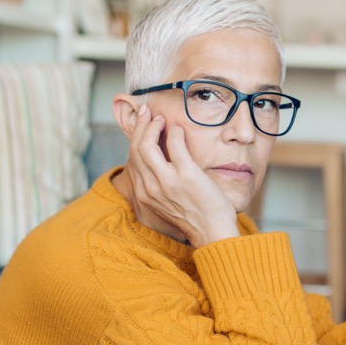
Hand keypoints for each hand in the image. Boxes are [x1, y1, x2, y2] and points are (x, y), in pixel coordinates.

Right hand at [122, 105, 238, 246]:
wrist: (213, 232)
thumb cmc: (195, 215)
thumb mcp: (168, 200)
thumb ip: (160, 182)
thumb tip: (160, 160)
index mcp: (144, 193)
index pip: (132, 158)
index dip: (136, 136)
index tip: (143, 123)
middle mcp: (150, 188)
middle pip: (136, 148)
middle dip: (141, 125)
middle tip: (149, 112)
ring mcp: (167, 182)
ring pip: (147, 144)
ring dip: (153, 126)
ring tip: (162, 119)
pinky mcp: (186, 176)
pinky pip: (175, 144)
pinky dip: (176, 132)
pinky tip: (180, 130)